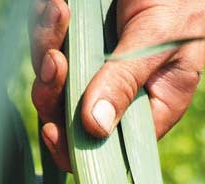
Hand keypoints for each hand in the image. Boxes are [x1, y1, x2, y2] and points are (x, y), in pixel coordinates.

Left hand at [30, 0, 204, 170]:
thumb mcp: (158, 41)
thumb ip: (126, 81)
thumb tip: (95, 128)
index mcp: (149, 108)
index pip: (106, 148)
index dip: (75, 149)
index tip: (53, 130)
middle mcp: (119, 92)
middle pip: (69, 115)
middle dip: (53, 92)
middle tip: (53, 60)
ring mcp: (95, 63)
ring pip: (52, 76)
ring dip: (45, 47)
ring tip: (57, 12)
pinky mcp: (79, 35)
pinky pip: (49, 39)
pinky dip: (46, 22)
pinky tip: (56, 4)